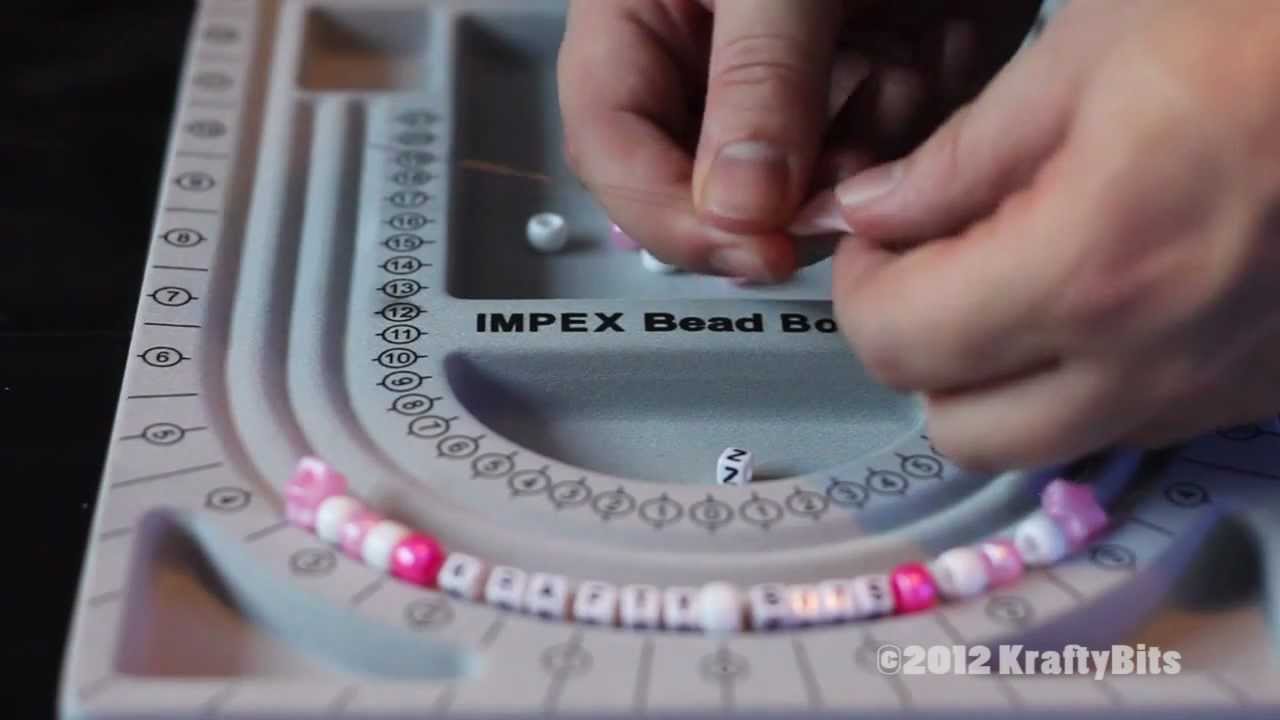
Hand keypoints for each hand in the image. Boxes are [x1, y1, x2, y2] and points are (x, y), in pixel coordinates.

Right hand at [557, 0, 1038, 281]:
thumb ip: (756, 78)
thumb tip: (740, 205)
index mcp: (643, 19)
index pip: (614, 149)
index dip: (672, 216)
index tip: (752, 248)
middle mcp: (712, 64)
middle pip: (715, 188)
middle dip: (789, 189)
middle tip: (845, 163)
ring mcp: (795, 81)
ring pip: (810, 182)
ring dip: (866, 146)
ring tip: (899, 61)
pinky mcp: (873, 82)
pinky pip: (887, 150)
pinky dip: (916, 116)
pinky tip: (931, 49)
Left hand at [831, 0, 1279, 469]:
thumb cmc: (1263, 24)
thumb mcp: (1085, 52)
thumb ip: (957, 156)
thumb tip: (869, 212)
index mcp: (1088, 269)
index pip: (898, 343)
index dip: (861, 287)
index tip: (878, 233)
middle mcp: (1148, 362)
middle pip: (957, 426)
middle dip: (918, 347)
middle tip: (933, 262)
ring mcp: (1214, 391)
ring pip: (1040, 444)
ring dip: (994, 379)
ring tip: (1012, 278)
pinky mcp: (1260, 392)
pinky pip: (1126, 426)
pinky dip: (1079, 381)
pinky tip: (1102, 293)